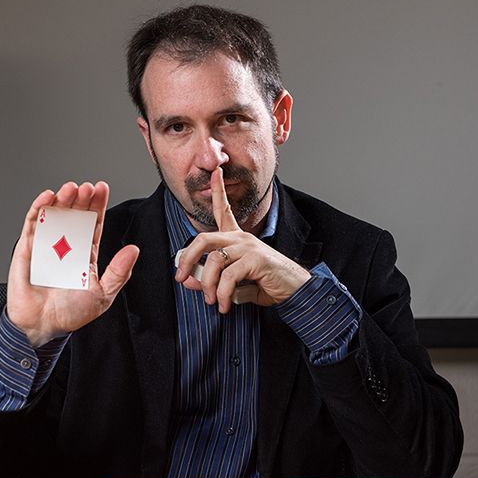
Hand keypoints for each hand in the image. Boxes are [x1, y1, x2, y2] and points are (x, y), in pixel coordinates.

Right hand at [6, 182, 140, 344]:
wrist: (42, 326)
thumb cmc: (70, 314)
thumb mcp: (102, 294)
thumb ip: (118, 272)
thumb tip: (134, 249)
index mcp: (85, 254)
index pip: (93, 223)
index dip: (97, 205)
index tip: (102, 188)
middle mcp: (66, 246)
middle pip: (74, 215)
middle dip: (82, 199)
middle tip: (87, 187)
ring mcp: (46, 245)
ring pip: (55, 215)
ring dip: (62, 199)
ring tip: (71, 188)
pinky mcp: (27, 247)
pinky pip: (33, 224)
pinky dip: (39, 208)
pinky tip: (48, 196)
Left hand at [173, 167, 309, 312]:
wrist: (296, 291)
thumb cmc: (265, 284)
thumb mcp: (233, 283)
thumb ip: (211, 280)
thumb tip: (188, 281)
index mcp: (237, 238)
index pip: (224, 210)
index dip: (219, 190)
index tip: (216, 171)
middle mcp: (241, 237)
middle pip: (203, 239)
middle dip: (187, 258)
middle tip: (180, 278)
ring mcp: (249, 246)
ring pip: (214, 262)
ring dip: (208, 286)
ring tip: (212, 302)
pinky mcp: (256, 259)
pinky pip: (229, 277)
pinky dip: (223, 294)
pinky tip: (225, 305)